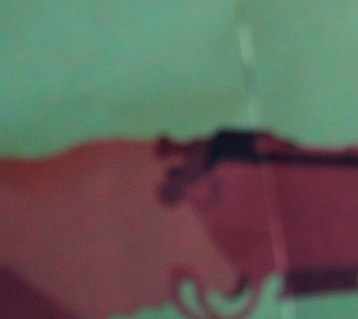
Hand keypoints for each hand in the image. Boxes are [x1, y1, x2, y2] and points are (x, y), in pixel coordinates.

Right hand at [0, 140, 240, 318]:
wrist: (31, 211)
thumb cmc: (98, 177)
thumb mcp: (152, 157)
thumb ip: (182, 172)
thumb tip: (197, 173)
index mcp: (185, 245)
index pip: (223, 278)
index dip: (223, 272)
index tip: (213, 263)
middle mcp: (159, 280)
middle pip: (173, 281)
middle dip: (164, 263)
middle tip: (142, 232)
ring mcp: (122, 299)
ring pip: (140, 291)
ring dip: (133, 273)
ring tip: (109, 240)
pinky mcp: (89, 309)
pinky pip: (108, 297)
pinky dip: (102, 282)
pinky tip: (87, 255)